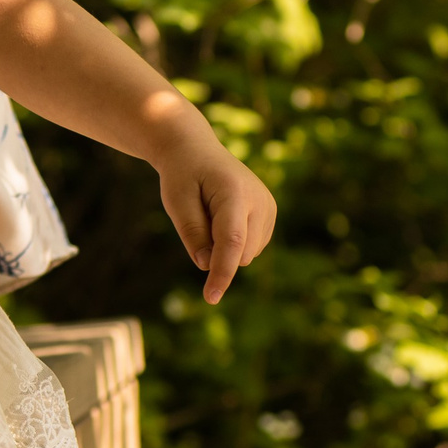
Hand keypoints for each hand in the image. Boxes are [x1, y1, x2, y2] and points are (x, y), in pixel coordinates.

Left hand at [156, 135, 278, 302]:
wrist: (197, 150)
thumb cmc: (183, 175)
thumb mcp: (176, 201)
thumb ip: (192, 233)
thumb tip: (208, 266)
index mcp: (235, 192)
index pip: (231, 241)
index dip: (222, 272)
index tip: (211, 297)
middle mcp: (260, 200)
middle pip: (239, 252)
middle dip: (215, 250)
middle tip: (198, 216)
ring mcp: (269, 208)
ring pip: (245, 254)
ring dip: (224, 246)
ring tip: (211, 213)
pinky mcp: (270, 216)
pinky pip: (249, 248)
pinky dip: (233, 243)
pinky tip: (222, 217)